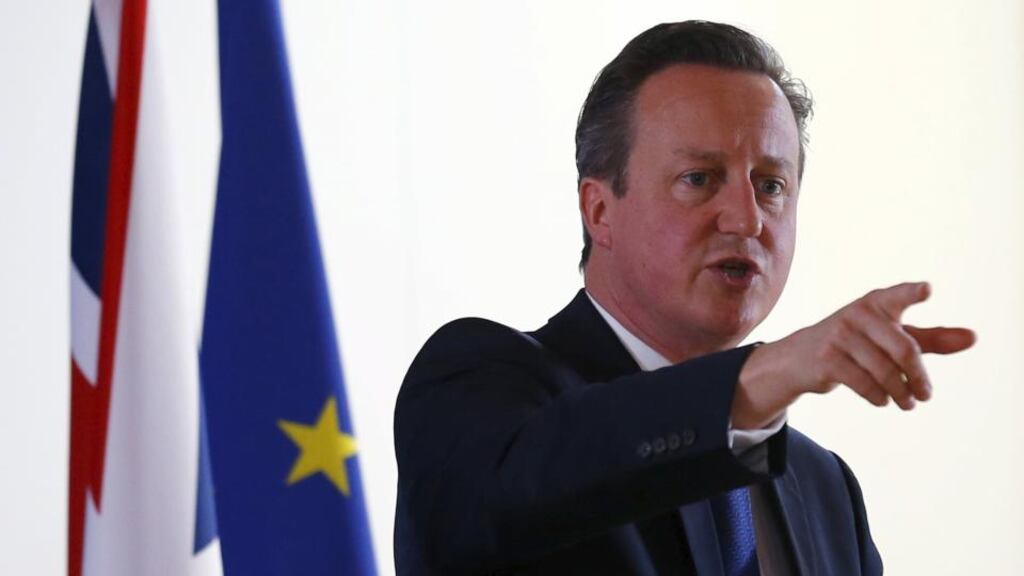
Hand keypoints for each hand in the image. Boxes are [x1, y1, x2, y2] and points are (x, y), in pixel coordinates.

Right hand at [732, 282, 975, 428]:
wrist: (800, 358)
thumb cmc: (856, 344)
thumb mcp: (892, 337)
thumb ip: (932, 338)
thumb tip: (973, 338)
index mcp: (875, 303)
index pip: (897, 296)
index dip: (911, 293)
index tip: (926, 290)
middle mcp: (857, 315)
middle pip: (903, 349)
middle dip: (919, 377)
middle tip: (927, 395)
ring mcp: (839, 336)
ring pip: (885, 371)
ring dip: (901, 392)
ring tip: (908, 402)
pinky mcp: (827, 360)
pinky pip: (864, 384)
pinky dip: (880, 397)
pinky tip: (884, 400)